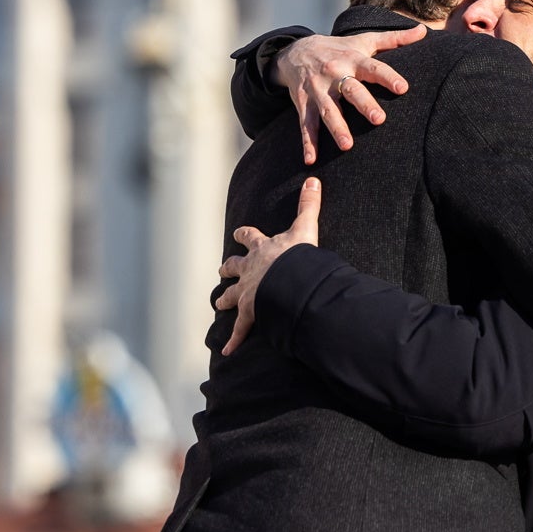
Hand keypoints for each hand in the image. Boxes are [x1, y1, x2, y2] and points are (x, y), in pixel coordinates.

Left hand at [216, 178, 322, 355]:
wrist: (287, 281)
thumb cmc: (295, 257)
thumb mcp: (304, 228)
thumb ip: (309, 205)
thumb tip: (313, 179)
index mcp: (261, 250)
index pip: (249, 237)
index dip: (244, 234)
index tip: (239, 232)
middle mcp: (249, 270)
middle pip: (233, 267)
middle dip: (228, 268)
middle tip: (222, 270)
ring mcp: (247, 292)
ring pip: (230, 296)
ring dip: (225, 300)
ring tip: (219, 304)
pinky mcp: (249, 313)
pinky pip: (240, 330)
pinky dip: (233, 341)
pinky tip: (227, 352)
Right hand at [275, 27, 424, 162]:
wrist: (296, 51)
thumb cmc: (339, 49)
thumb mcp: (363, 41)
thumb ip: (394, 39)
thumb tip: (423, 31)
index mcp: (352, 59)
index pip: (373, 68)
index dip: (387, 77)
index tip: (402, 88)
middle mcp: (334, 74)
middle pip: (350, 89)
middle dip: (363, 104)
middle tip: (379, 119)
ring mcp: (317, 90)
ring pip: (327, 110)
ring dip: (336, 127)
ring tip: (347, 146)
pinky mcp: (303, 103)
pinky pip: (306, 125)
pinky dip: (308, 142)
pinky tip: (312, 159)